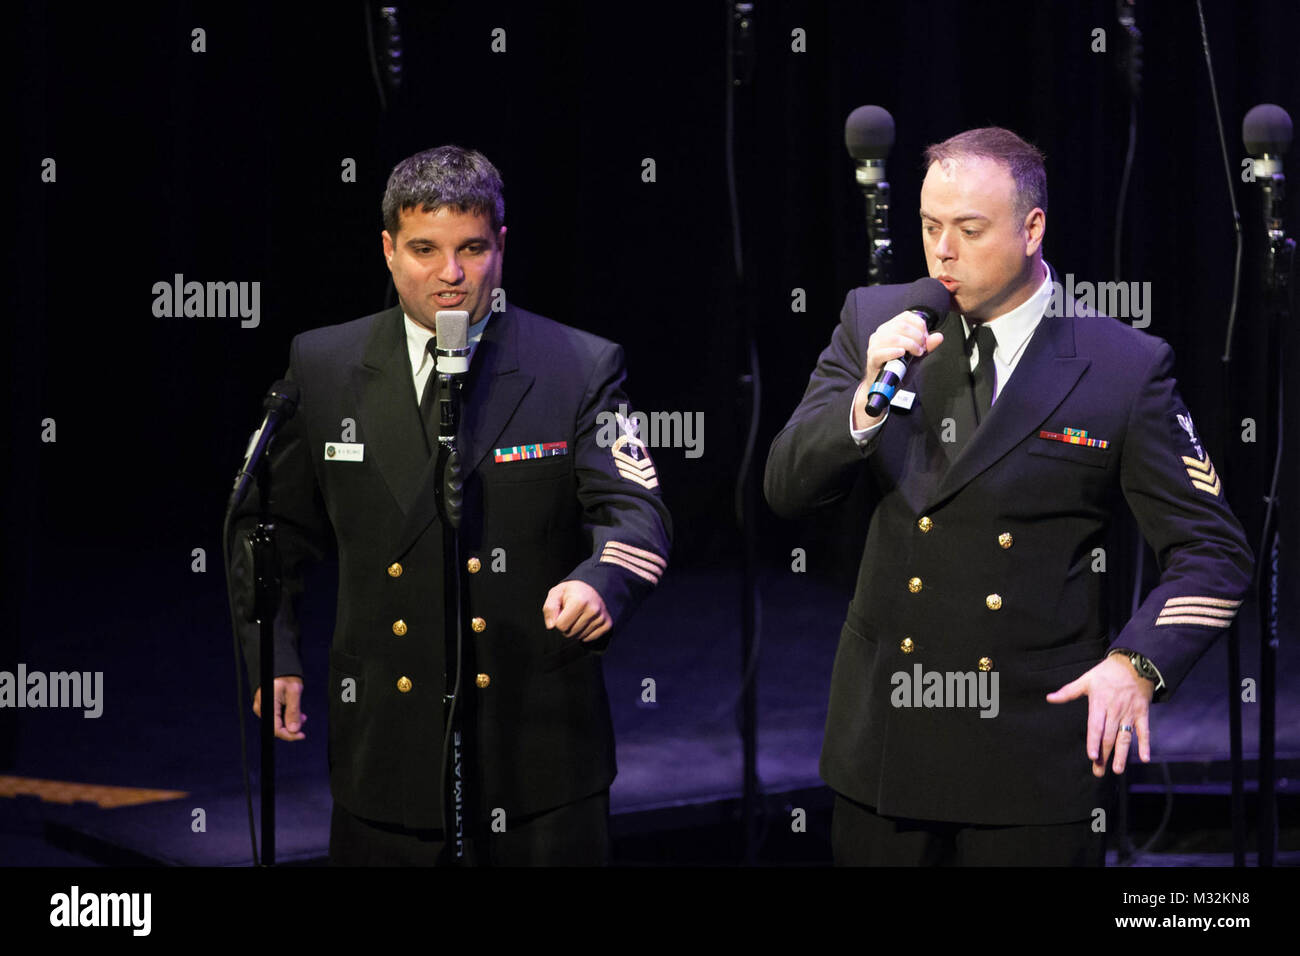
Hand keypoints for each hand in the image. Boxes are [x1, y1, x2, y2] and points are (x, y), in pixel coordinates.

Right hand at [252, 676, 306, 740]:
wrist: (281, 666)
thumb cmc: (286, 676)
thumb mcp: (294, 692)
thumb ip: (294, 712)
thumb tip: (294, 730)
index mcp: (267, 704)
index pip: (276, 729)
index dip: (289, 735)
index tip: (301, 735)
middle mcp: (261, 708)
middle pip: (277, 727)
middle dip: (292, 726)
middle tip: (304, 719)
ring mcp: (262, 707)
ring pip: (277, 722)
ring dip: (291, 721)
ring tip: (301, 714)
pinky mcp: (265, 706)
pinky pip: (276, 716)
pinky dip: (287, 716)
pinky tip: (295, 712)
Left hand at [542, 580, 611, 642]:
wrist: (590, 590)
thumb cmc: (570, 593)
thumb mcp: (556, 594)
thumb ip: (549, 608)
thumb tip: (551, 626)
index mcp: (580, 601)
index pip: (560, 626)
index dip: (557, 620)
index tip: (562, 611)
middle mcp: (593, 609)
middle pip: (569, 634)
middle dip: (565, 627)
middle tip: (570, 614)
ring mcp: (602, 618)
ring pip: (579, 637)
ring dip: (575, 630)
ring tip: (578, 616)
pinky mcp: (608, 624)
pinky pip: (589, 639)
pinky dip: (584, 633)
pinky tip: (586, 621)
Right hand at [855, 311, 945, 427]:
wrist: (886, 386)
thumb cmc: (898, 368)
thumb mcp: (916, 356)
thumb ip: (927, 346)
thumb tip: (939, 336)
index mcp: (890, 328)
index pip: (906, 316)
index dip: (920, 325)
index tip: (926, 338)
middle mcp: (881, 333)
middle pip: (901, 326)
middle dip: (917, 337)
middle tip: (922, 348)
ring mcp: (875, 345)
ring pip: (894, 338)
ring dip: (910, 345)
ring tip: (916, 353)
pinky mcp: (872, 358)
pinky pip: (882, 352)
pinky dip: (894, 352)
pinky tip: (902, 354)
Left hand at [1046, 655, 1153, 775]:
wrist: (1134, 664)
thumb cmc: (1107, 673)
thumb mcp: (1086, 680)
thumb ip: (1068, 691)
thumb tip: (1050, 698)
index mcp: (1099, 704)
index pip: (1096, 726)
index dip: (1094, 741)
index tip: (1092, 756)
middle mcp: (1114, 711)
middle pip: (1109, 736)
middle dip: (1104, 755)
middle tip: (1098, 771)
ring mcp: (1129, 714)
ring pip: (1125, 737)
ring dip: (1122, 755)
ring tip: (1117, 770)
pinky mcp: (1142, 714)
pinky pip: (1144, 731)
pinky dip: (1145, 744)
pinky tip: (1145, 758)